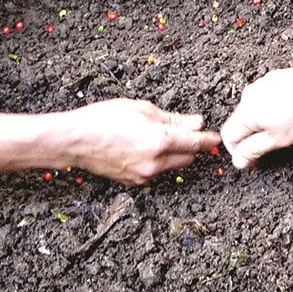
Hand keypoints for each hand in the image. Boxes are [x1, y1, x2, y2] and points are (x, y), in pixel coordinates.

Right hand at [72, 99, 220, 183]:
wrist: (75, 140)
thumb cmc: (103, 119)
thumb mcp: (142, 109)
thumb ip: (173, 119)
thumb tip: (196, 122)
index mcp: (160, 141)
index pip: (196, 144)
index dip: (209, 140)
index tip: (217, 138)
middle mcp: (155, 163)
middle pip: (188, 158)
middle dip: (189, 146)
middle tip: (181, 131)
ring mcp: (144, 175)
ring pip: (172, 166)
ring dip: (172, 154)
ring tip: (152, 137)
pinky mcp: (134, 182)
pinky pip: (155, 172)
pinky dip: (156, 162)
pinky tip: (140, 148)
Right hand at [222, 65, 292, 168]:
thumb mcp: (278, 140)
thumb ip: (254, 150)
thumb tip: (238, 161)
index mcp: (246, 112)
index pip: (228, 136)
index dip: (237, 152)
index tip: (252, 158)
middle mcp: (248, 96)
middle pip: (239, 123)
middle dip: (251, 137)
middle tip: (272, 144)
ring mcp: (259, 85)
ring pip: (251, 111)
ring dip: (261, 123)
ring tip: (284, 127)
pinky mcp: (271, 80)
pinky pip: (262, 99)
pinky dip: (269, 110)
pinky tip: (288, 113)